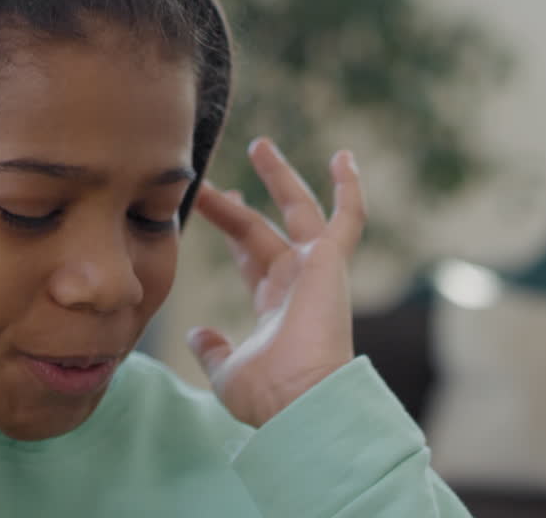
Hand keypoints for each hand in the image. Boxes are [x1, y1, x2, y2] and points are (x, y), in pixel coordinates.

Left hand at [190, 138, 365, 427]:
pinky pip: (348, 218)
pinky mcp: (331, 262)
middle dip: (238, 203)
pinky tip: (343, 157)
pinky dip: (349, 188)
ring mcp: (316, 271)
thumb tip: (196, 332)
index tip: (211, 200)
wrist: (303, 400)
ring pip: (296, 212)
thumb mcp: (227, 371)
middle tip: (216, 177)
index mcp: (274, 306)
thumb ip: (212, 349)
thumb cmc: (269, 397)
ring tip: (258, 144)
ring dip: (279, 178)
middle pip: (261, 229)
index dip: (231, 227)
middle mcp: (297, 284)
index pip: (250, 255)